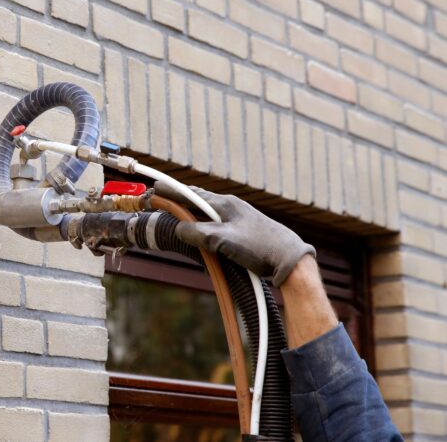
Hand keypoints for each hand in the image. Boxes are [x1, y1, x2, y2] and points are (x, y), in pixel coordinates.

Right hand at [170, 186, 314, 286]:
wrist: (290, 259)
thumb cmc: (260, 247)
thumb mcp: (225, 241)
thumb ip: (199, 234)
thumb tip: (179, 228)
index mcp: (225, 204)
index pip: (192, 194)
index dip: (172, 191)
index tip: (156, 186)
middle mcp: (231, 206)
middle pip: (199, 199)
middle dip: (179, 198)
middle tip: (162, 199)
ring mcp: (238, 217)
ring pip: (208, 210)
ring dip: (191, 210)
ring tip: (177, 211)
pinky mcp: (244, 228)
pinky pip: (217, 221)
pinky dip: (203, 222)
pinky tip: (203, 229)